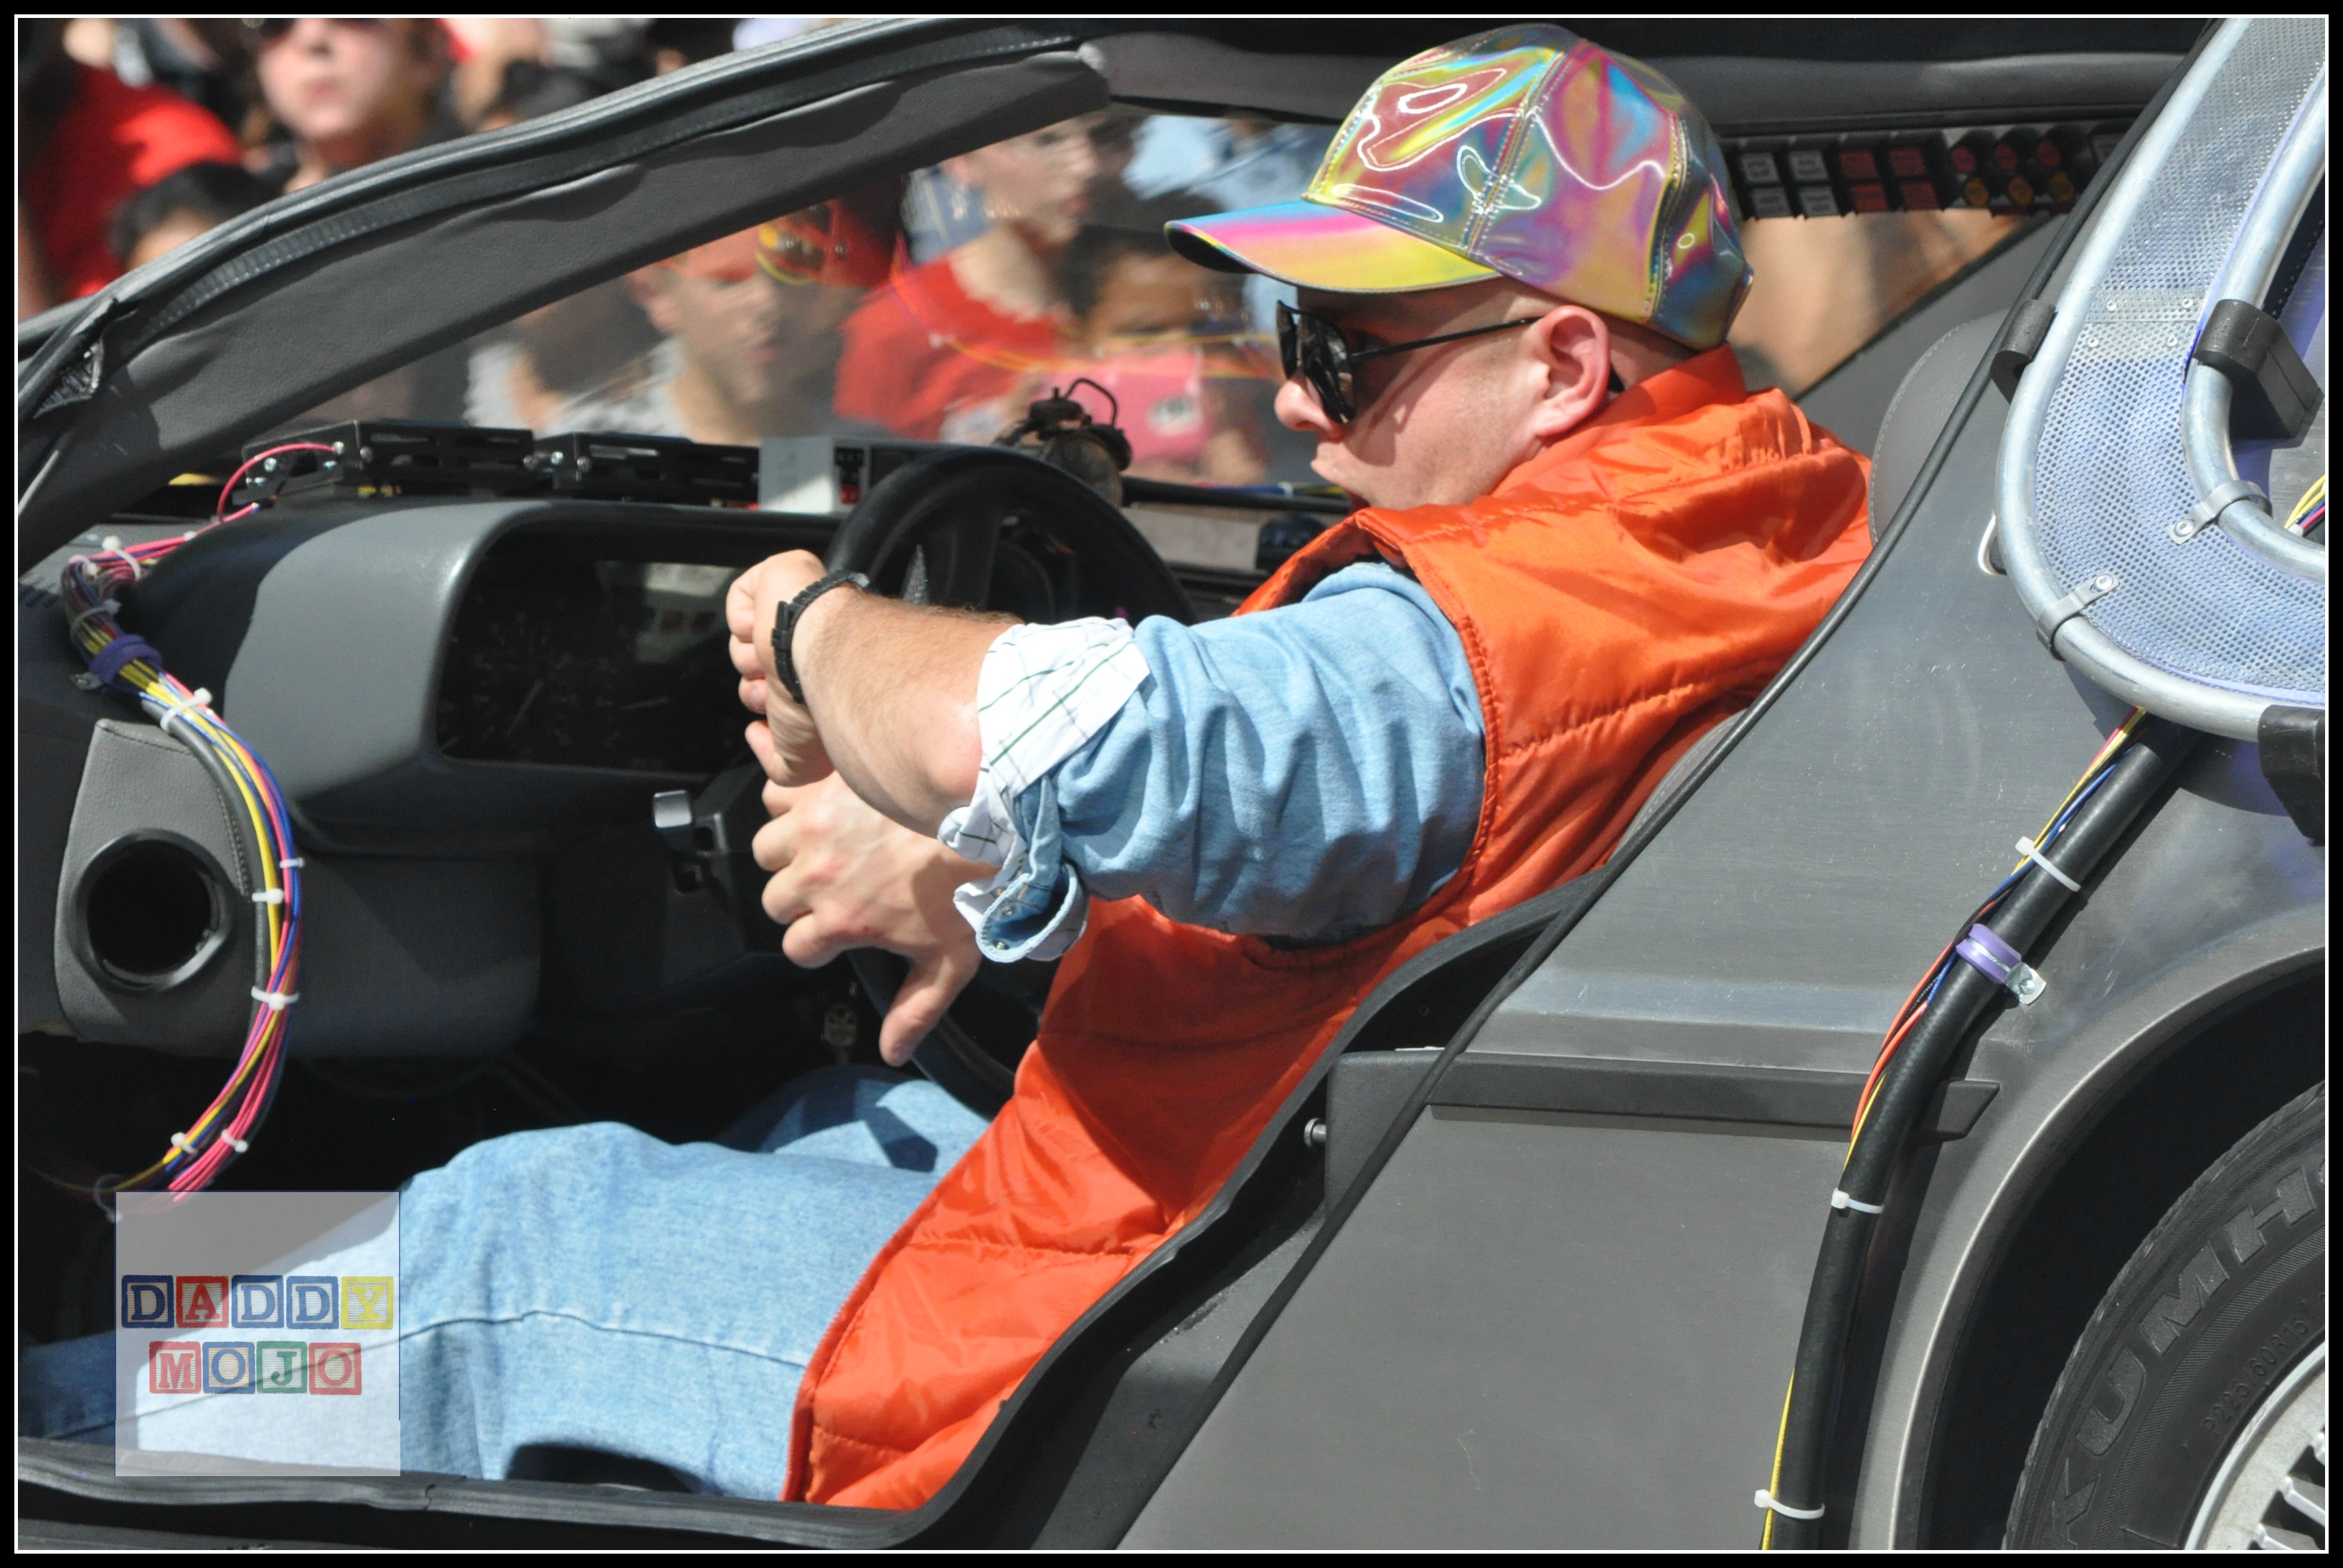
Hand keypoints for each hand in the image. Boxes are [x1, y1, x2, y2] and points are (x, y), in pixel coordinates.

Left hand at [727, 549, 831, 784]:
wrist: (820, 658)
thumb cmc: (823, 703)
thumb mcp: (802, 763)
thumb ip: (780, 766)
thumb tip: (758, 737)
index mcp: (824, 675)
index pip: (781, 689)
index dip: (769, 702)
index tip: (778, 709)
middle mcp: (812, 642)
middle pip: (758, 668)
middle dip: (757, 685)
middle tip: (775, 687)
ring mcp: (795, 608)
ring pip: (744, 640)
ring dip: (749, 659)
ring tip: (773, 658)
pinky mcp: (778, 577)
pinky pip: (739, 603)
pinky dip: (742, 621)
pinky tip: (765, 629)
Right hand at [753, 773, 986, 1065]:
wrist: (985, 817)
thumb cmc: (971, 889)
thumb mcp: (950, 963)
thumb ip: (915, 1011)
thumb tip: (892, 1054)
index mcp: (841, 921)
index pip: (796, 947)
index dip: (819, 942)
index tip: (842, 929)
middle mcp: (817, 876)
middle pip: (774, 900)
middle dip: (799, 899)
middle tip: (836, 887)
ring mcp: (813, 828)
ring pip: (768, 849)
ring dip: (789, 852)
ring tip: (825, 847)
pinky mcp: (819, 786)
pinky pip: (775, 797)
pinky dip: (789, 802)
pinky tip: (820, 806)